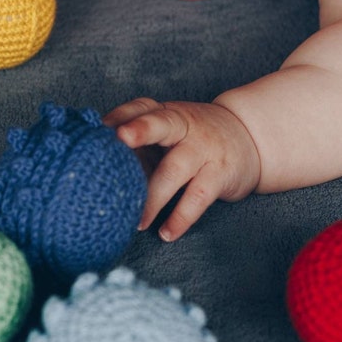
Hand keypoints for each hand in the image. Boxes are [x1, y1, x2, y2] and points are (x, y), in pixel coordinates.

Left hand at [103, 98, 260, 240]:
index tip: (98, 128)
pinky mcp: (220, 173)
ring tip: (135, 222)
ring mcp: (203, 149)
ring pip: (175, 170)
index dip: (119, 116)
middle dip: (139, 130)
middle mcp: (183, 125)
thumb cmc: (191, 138)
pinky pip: (198, 197)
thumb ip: (136, 144)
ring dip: (153, 197)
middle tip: (119, 140)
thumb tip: (93, 166)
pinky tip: (166, 233)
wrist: (248, 138)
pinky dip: (181, 217)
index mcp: (164, 113)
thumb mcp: (166, 132)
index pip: (139, 108)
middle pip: (161, 124)